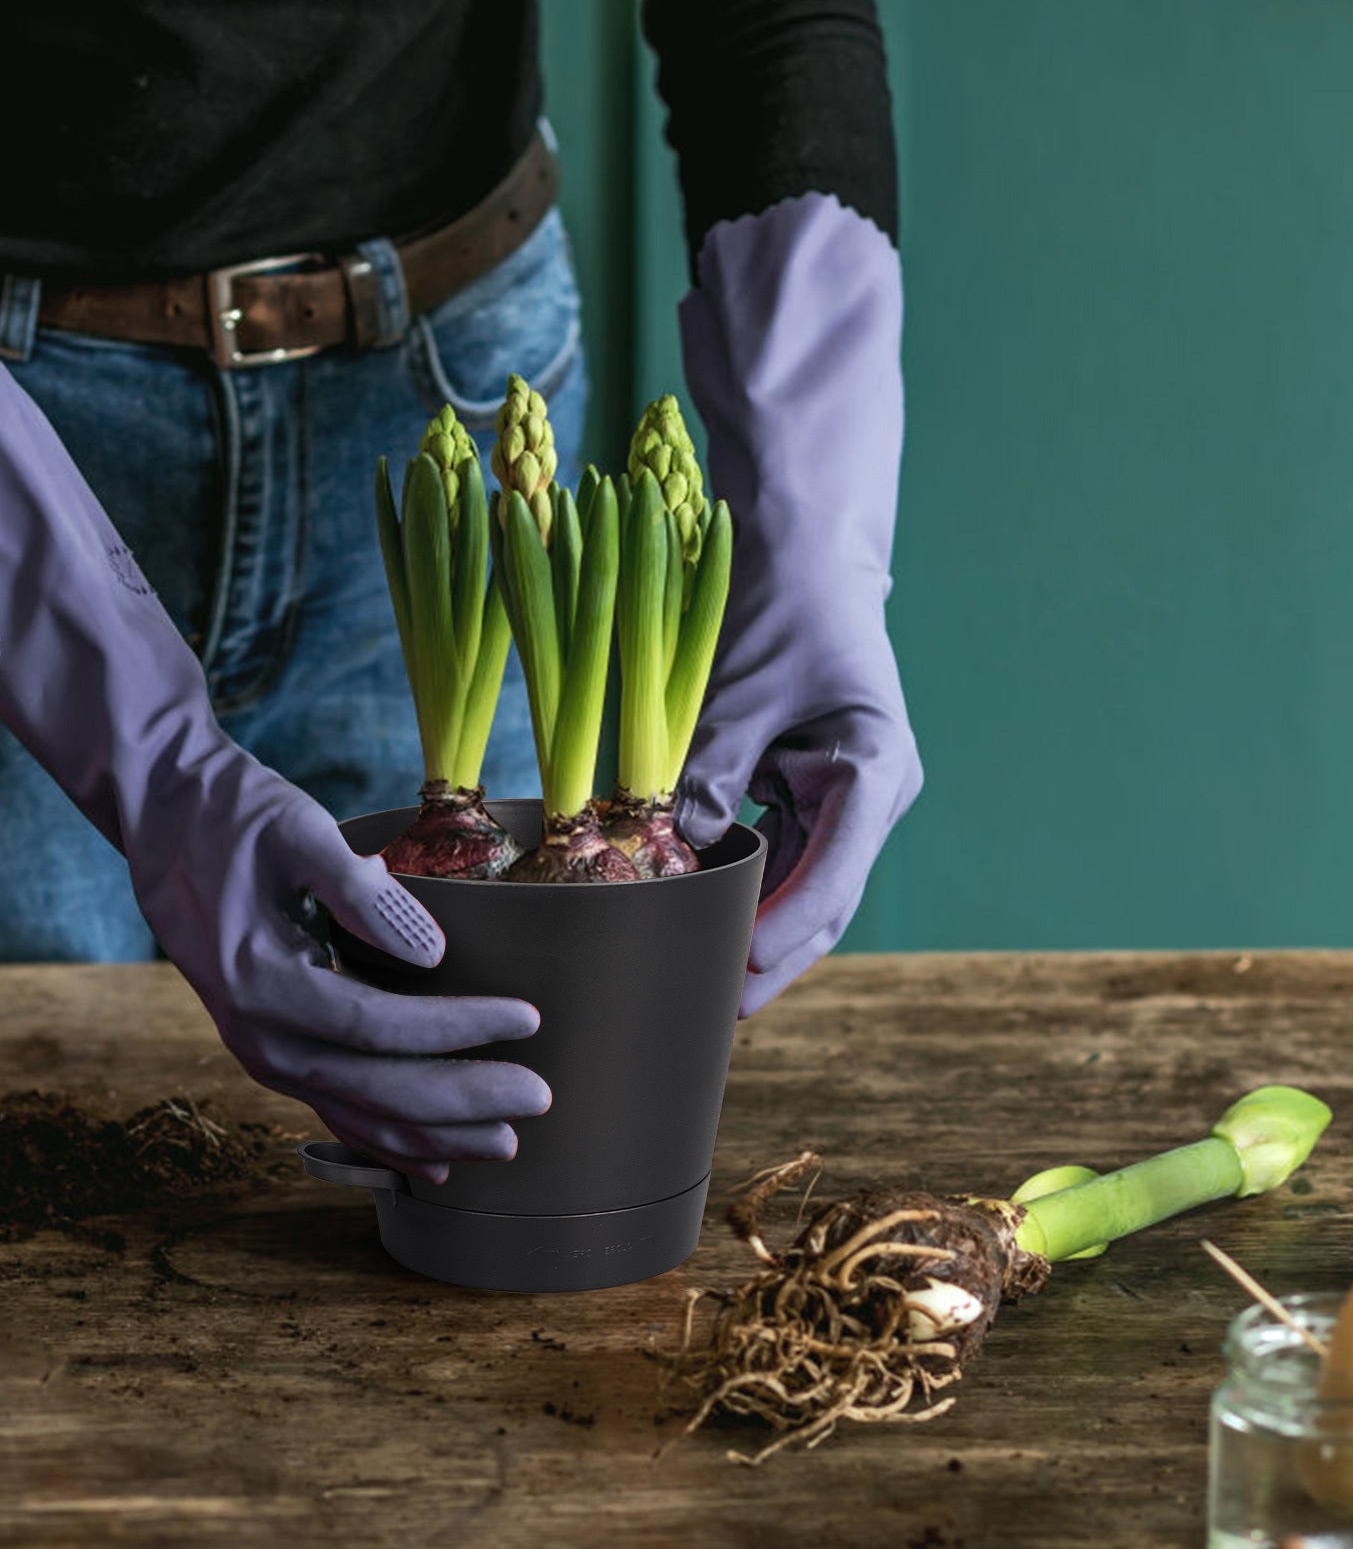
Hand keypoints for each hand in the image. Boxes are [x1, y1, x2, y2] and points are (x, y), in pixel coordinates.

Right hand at [0, 357, 548, 1177]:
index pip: (378, 1031)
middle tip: (543, 1115)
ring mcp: (247, 1021)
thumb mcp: (286, 811)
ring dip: (423, 1124)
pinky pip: (322, 1084)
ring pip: (343, 1102)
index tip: (536, 1036)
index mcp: (255, 970)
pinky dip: (376, 1115)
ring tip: (500, 1141)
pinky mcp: (254, 1007)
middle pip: (368, 1089)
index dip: (462, 1041)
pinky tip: (423, 1132)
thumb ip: (356, 883)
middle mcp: (250, 1013)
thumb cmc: (211, 781)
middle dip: (458, 1103)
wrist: (133, 772)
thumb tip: (433, 942)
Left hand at [674, 191, 921, 1013]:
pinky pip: (765, 858)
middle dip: (763, 958)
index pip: (832, 879)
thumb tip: (672, 850)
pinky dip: (729, 889)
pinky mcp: (799, 794)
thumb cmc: (781, 596)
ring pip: (788, 890)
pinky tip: (687, 924)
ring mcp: (834, 801)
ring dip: (742, 932)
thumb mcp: (741, 687)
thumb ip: (710, 768)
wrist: (798, 537)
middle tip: (705, 1012)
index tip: (735, 979)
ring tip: (686, 982)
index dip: (781, 937)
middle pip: (816, 903)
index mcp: (876, 771)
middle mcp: (865, 799)